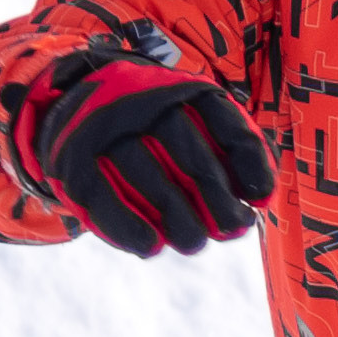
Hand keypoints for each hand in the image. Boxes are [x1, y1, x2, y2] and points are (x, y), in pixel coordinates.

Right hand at [29, 62, 274, 258]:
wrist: (78, 98)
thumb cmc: (154, 123)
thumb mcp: (192, 116)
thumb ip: (230, 150)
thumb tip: (261, 198)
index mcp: (184, 90)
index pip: (229, 128)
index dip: (251, 168)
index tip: (258, 200)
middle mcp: (146, 105)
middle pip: (195, 164)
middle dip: (219, 206)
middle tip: (230, 230)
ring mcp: (108, 133)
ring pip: (156, 187)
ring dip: (182, 225)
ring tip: (194, 242)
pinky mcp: (76, 163)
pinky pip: (109, 202)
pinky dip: (134, 230)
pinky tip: (152, 246)